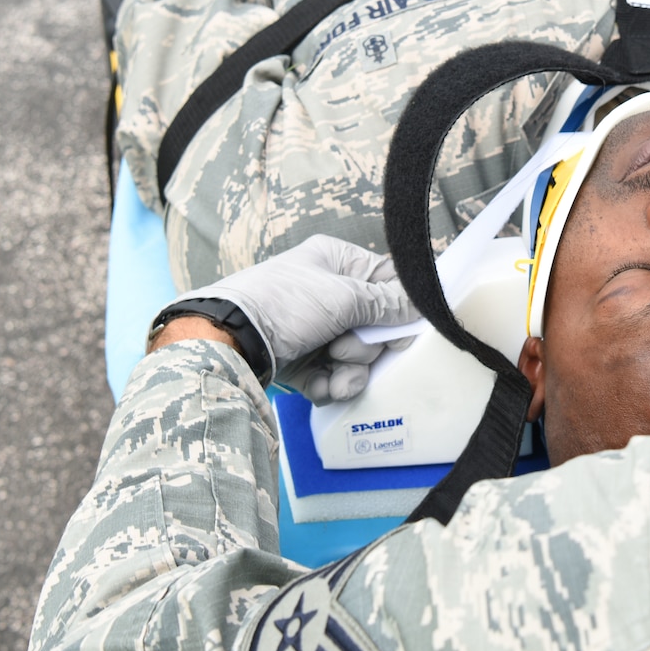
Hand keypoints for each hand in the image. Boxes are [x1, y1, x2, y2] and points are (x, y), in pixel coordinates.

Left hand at [182, 235, 417, 400]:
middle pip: (374, 326)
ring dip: (350, 372)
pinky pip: (332, 376)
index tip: (401, 332)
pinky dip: (329, 386)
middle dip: (365, 347)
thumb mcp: (342, 298)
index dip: (398, 310)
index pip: (386, 281)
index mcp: (336, 262)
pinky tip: (319, 388)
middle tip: (343, 349)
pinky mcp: (302, 360)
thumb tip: (419, 306)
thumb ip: (385, 305)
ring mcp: (314, 328)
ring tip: (332, 373)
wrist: (230, 341)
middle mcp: (327, 292)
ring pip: (355, 357)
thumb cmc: (284, 305)